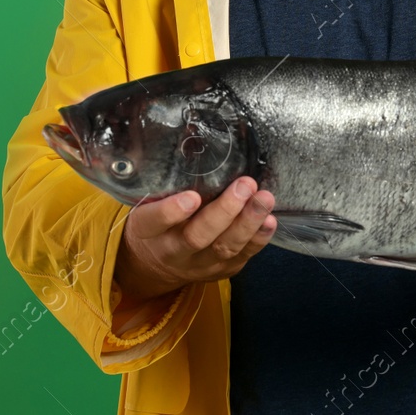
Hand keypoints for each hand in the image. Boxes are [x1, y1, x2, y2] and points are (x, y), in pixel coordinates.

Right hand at [113, 177, 276, 302]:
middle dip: (224, 212)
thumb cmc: (155, 222)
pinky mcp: (221, 270)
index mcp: (147, 231)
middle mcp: (172, 251)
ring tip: (264, 199)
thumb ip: (164, 184)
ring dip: (248, 223)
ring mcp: (198, 264)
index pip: (154, 222)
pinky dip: (258, 239)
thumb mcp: (146, 204)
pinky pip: (242, 256)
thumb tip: (193, 144)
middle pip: (197, 236)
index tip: (191, 197)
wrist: (153, 266)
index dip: (171, 212)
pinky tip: (270, 221)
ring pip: (224, 247)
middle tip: (244, 186)